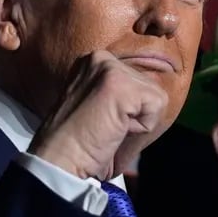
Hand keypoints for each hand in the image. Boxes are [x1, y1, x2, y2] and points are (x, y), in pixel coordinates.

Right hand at [28, 50, 167, 180]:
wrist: (59, 158)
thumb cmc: (78, 142)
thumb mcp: (97, 104)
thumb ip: (120, 93)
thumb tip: (152, 96)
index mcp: (93, 61)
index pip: (137, 81)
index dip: (129, 109)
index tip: (103, 121)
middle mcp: (100, 58)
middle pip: (148, 86)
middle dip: (135, 113)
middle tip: (106, 127)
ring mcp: (110, 69)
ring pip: (155, 96)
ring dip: (138, 121)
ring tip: (109, 128)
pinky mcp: (122, 85)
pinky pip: (157, 105)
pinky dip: (142, 127)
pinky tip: (114, 129)